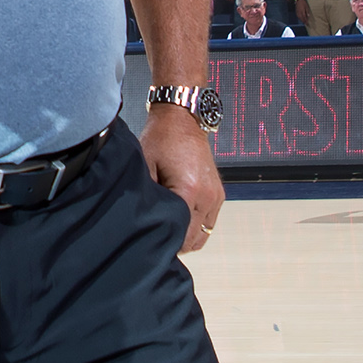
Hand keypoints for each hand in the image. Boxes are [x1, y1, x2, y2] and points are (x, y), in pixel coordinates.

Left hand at [141, 104, 222, 253]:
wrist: (182, 121)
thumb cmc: (162, 139)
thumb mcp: (145, 167)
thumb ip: (148, 197)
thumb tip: (145, 221)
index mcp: (190, 191)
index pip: (181, 234)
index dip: (165, 241)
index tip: (152, 241)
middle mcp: (207, 196)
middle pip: (194, 239)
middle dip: (176, 241)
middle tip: (157, 236)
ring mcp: (215, 196)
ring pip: (203, 235)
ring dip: (187, 236)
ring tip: (168, 228)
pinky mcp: (218, 194)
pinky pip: (209, 223)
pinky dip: (196, 226)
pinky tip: (180, 220)